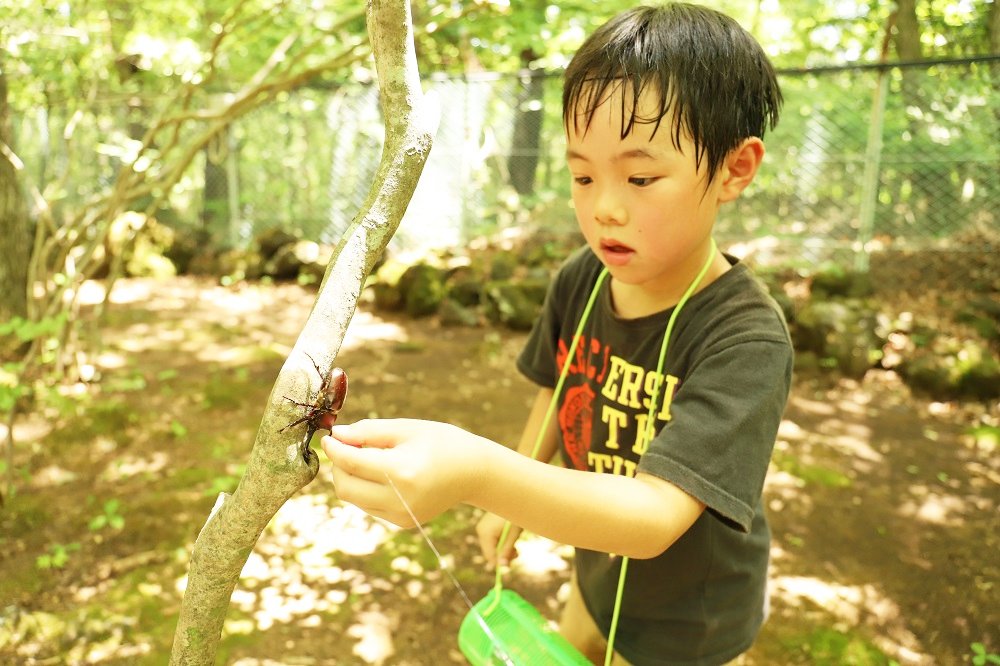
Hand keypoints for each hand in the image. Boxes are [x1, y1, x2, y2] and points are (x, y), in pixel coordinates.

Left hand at [322, 419, 488, 527]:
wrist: (475, 472)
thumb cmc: (442, 442)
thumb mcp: (407, 428)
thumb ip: (369, 432)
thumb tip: (337, 435)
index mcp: (402, 472)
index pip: (351, 463)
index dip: (334, 449)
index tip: (327, 437)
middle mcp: (399, 499)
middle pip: (345, 487)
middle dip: (337, 466)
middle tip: (345, 446)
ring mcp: (401, 515)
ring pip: (354, 498)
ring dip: (350, 477)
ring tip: (367, 457)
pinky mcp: (403, 523)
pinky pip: (369, 505)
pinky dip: (365, 488)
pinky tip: (382, 473)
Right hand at [476, 512, 521, 567]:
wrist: (512, 496)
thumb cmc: (514, 515)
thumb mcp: (513, 535)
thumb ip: (506, 551)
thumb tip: (502, 566)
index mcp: (485, 534)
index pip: (489, 555)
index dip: (499, 562)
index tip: (510, 565)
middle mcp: (481, 530)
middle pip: (490, 551)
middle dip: (503, 555)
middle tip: (517, 554)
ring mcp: (483, 527)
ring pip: (492, 545)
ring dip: (504, 548)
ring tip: (516, 545)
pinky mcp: (486, 524)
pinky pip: (492, 538)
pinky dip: (501, 541)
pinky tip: (510, 537)